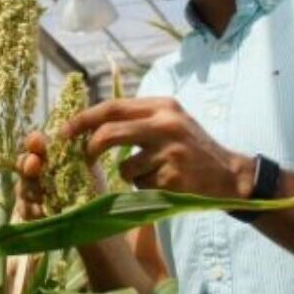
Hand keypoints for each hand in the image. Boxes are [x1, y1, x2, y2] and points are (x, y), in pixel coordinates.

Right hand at [15, 131, 107, 220]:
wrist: (96, 220)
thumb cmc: (94, 188)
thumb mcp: (87, 165)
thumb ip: (76, 149)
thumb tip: (70, 135)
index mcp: (52, 155)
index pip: (35, 144)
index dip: (34, 142)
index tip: (37, 143)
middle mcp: (38, 171)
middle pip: (24, 163)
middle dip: (28, 163)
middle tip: (34, 165)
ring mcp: (32, 192)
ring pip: (21, 187)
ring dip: (32, 189)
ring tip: (44, 194)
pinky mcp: (30, 213)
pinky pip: (23, 208)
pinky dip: (33, 209)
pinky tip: (44, 212)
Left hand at [62, 98, 255, 198]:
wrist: (228, 175)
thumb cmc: (193, 148)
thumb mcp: (171, 121)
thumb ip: (139, 118)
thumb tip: (93, 123)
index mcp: (162, 106)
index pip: (112, 107)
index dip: (84, 118)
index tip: (64, 130)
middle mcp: (165, 124)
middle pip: (109, 133)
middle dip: (90, 148)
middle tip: (84, 158)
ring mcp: (169, 151)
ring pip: (125, 167)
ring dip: (131, 175)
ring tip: (153, 173)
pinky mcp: (172, 177)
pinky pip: (142, 185)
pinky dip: (147, 188)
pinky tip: (167, 183)